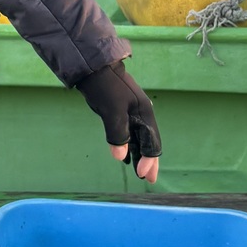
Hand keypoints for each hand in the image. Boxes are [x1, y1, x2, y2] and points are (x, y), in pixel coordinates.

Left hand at [74, 61, 160, 184]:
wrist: (95, 68)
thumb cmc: (105, 87)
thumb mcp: (111, 110)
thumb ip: (117, 133)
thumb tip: (121, 156)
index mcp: (144, 114)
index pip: (151, 143)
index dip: (148, 160)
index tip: (141, 174)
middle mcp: (142, 115)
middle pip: (149, 142)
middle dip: (149, 161)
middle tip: (148, 179)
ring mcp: (133, 113)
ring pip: (139, 139)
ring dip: (139, 155)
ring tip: (139, 171)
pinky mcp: (122, 112)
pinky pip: (130, 133)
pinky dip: (130, 146)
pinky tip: (127, 154)